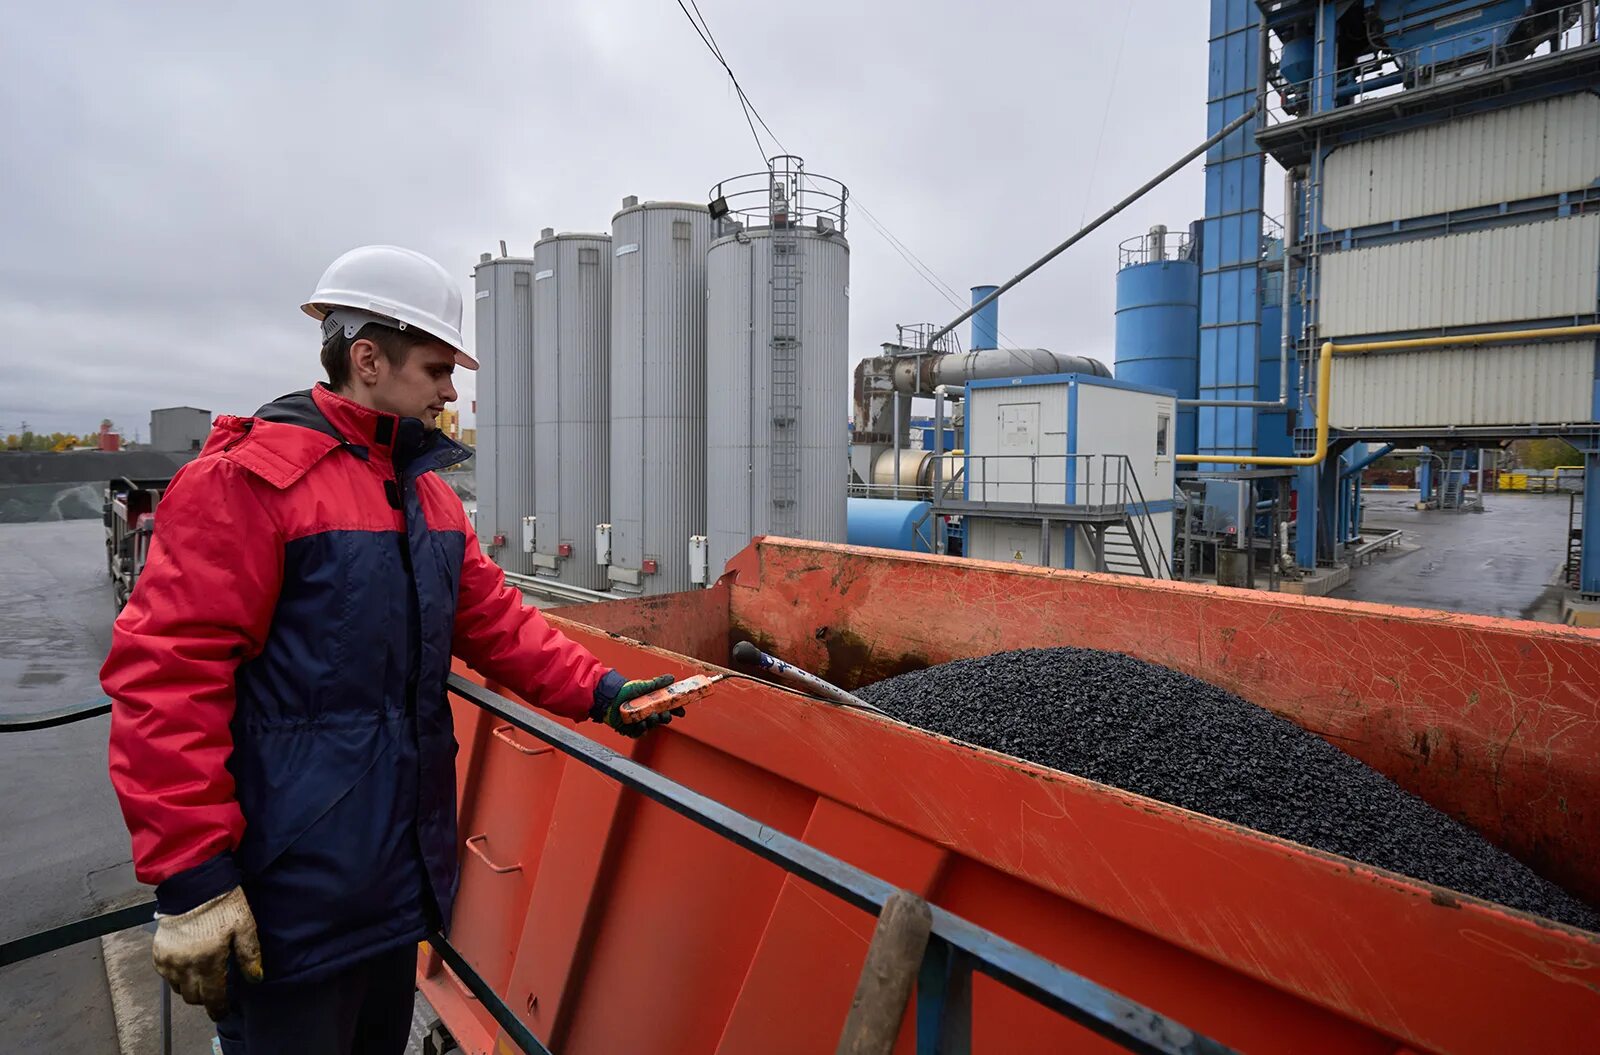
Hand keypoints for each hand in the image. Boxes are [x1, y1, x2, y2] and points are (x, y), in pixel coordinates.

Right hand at [151, 886, 262, 1020]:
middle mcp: (185, 966)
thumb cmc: (222, 905)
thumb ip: (249, 955)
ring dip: (190, 986)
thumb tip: (255, 978)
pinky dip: (177, 975)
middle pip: (193, 997)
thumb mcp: (244, 927)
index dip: (218, 1009)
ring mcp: (168, 961)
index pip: (212, 998)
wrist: (194, 885)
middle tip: (216, 988)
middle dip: (206, 997)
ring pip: (178, 988)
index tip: (223, 1011)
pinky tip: (188, 964)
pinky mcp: (158, 953)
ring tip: (202, 974)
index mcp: (208, 962)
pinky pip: (166, 975)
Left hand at [590, 674, 682, 737]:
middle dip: (666, 717)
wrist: (608, 697)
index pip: (668, 708)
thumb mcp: (643, 685)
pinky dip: (643, 729)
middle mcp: (647, 713)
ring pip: (653, 725)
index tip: (681, 711)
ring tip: (652, 716)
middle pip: (662, 718)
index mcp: (652, 703)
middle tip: (665, 714)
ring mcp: (640, 721)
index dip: (676, 710)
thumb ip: (657, 683)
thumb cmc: (625, 690)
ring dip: (655, 722)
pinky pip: (640, 732)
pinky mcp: (631, 729)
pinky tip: (642, 723)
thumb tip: (672, 678)